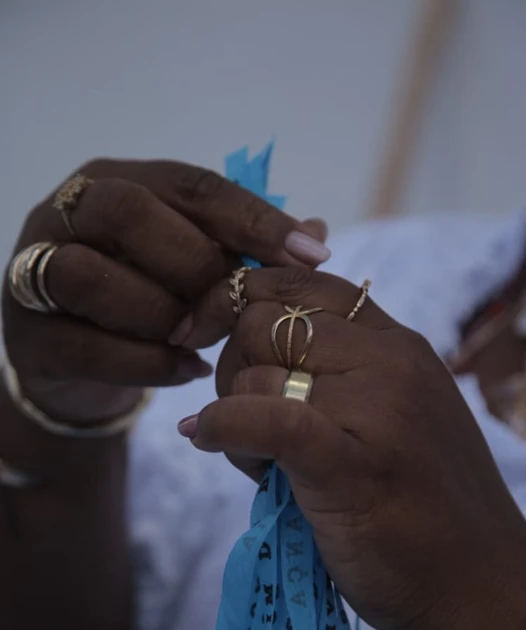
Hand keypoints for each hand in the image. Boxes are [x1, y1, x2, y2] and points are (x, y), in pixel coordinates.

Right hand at [2, 158, 328, 424]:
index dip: (254, 219)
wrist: (77, 362)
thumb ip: (246, 249)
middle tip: (233, 306)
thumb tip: (316, 236)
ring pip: (91, 276)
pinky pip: (85, 345)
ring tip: (201, 342)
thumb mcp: (196, 266)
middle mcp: (69, 213)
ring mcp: (37, 272)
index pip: (191, 184)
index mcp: (120, 181)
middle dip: (194, 264)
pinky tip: (186, 372)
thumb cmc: (147, 299)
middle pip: (129, 213)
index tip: (311, 255)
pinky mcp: (30, 336)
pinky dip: (146, 364)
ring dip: (161, 314)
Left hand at [176, 267, 525, 629]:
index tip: (211, 337)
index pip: (300, 283)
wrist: (481, 590)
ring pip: (255, 372)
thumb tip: (258, 342)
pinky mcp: (351, 466)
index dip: (242, 301)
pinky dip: (223, 426)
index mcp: (400, 345)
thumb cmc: (429, 510)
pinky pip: (265, 418)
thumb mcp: (395, 419)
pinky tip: (208, 438)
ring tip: (257, 461)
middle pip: (264, 319)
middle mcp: (391, 361)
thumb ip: (343, 376)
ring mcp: (376, 409)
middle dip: (231, 365)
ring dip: (231, 412)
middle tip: (241, 420)